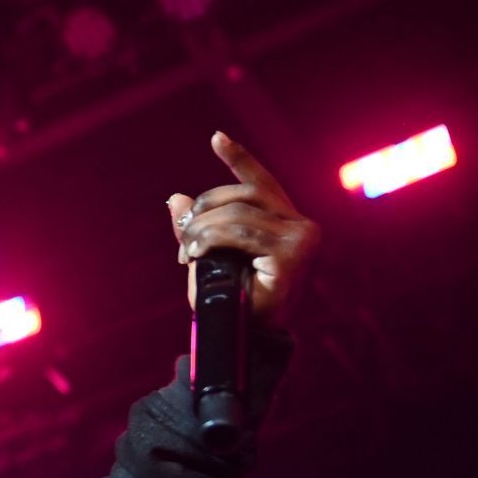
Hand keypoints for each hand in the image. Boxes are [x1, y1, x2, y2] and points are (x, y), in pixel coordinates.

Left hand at [168, 131, 320, 328]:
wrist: (240, 339)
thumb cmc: (228, 302)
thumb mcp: (206, 258)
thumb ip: (196, 228)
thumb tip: (176, 198)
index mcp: (285, 222)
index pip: (261, 183)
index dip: (239, 160)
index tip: (216, 138)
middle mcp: (302, 226)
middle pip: (243, 195)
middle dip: (204, 211)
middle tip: (183, 240)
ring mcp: (302, 239)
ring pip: (238, 213)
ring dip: (202, 230)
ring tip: (186, 253)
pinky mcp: (293, 255)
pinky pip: (240, 233)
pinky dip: (211, 240)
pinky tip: (197, 254)